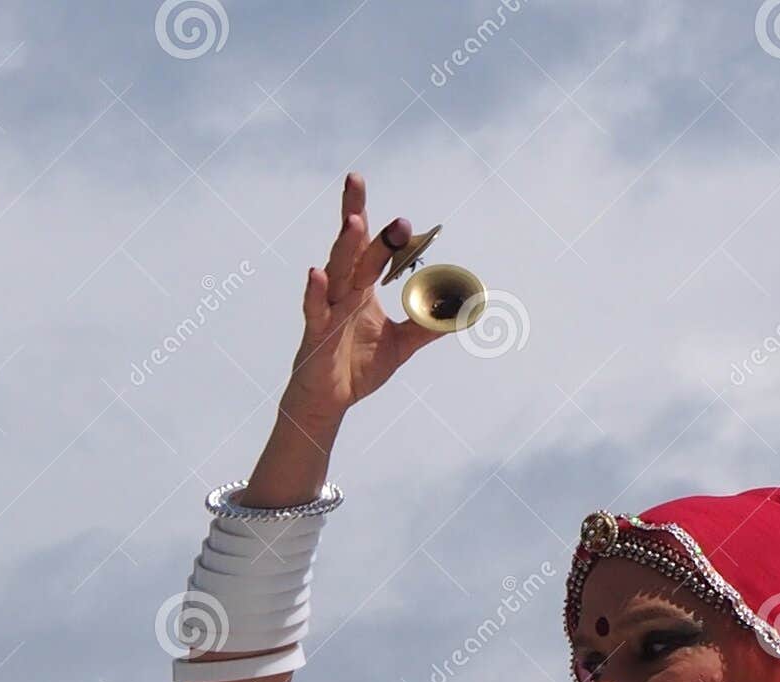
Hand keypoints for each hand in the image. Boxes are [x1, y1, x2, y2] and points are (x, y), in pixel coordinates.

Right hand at [281, 172, 448, 424]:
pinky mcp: (315, 335)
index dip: (369, 219)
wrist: (329, 402)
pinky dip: (315, 293)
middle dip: (357, 217)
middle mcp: (342, 292)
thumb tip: (465, 310)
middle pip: (350, 249)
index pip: (365, 246)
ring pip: (336, 274)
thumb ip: (428, 325)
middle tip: (359, 182)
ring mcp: (327, 311)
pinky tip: (317, 274)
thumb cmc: (357, 368)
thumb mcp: (402, 346)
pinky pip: (315, 311)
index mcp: (360, 288)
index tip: (371, 189)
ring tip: (355, 222)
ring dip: (345, 248)